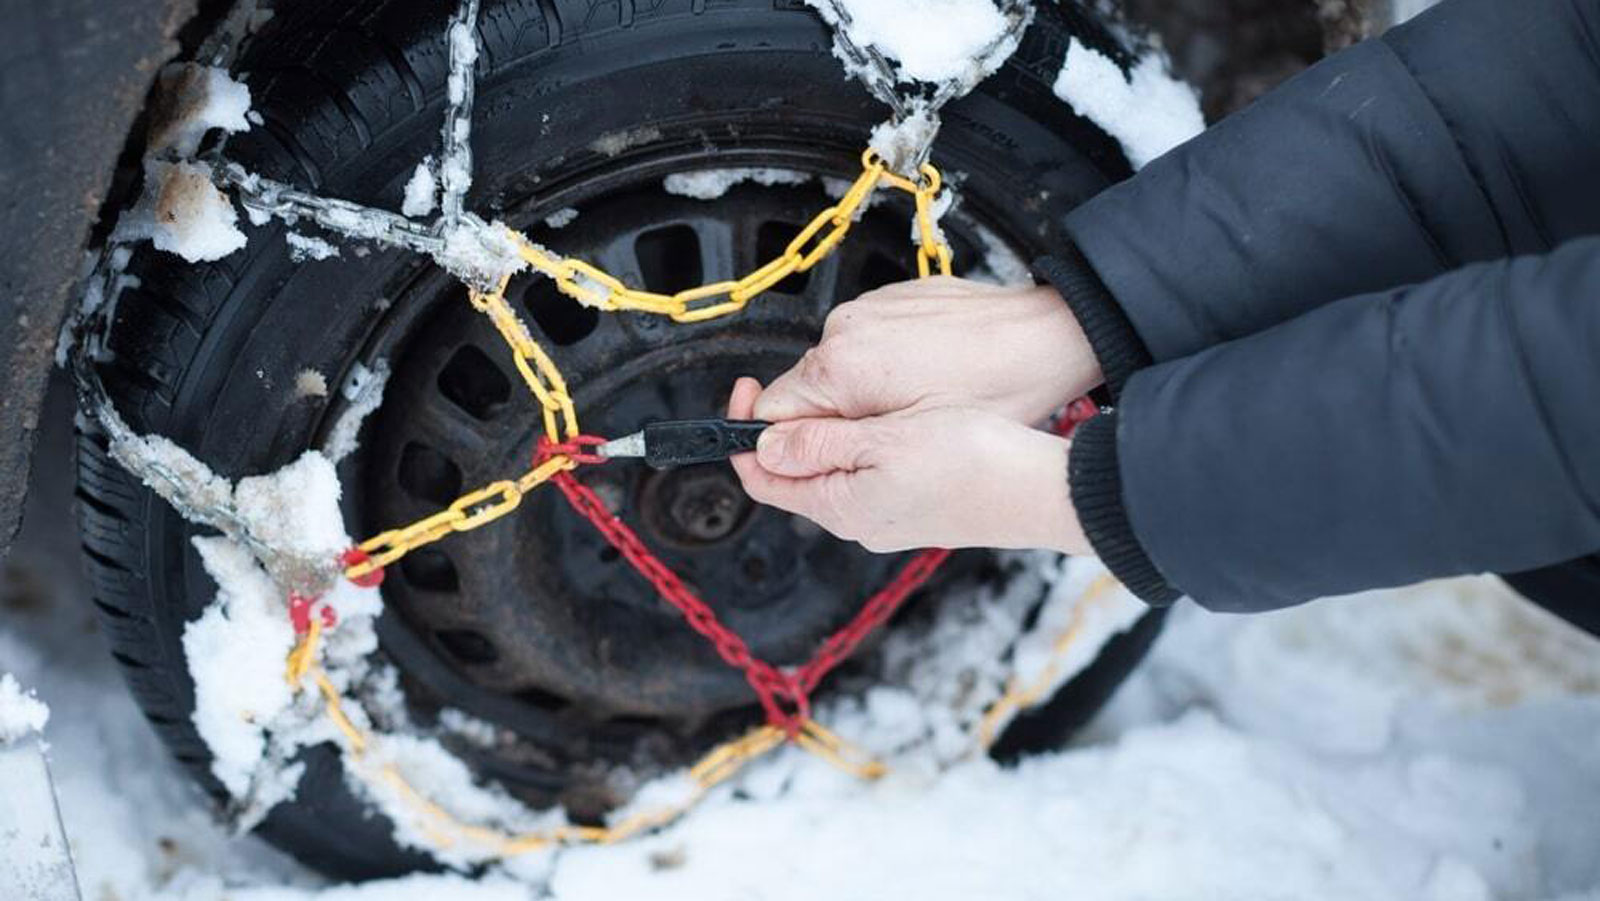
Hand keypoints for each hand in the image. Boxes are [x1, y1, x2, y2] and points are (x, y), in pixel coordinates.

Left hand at [728, 378, 1089, 553]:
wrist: (1038, 490)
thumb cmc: (971, 463)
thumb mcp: (881, 441)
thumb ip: (818, 444)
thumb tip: (763, 445)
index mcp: (841, 507)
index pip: (763, 477)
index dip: (743, 433)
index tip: (747, 391)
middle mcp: (859, 522)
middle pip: (797, 474)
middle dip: (787, 429)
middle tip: (799, 386)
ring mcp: (887, 518)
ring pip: (834, 471)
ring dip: (826, 434)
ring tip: (844, 398)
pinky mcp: (914, 507)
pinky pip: (867, 475)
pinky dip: (860, 443)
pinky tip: (884, 419)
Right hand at [753, 276, 1099, 425]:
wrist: (1046, 335)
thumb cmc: (995, 388)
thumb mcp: (912, 440)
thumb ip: (837, 445)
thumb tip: (778, 451)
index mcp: (839, 367)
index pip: (772, 413)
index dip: (787, 444)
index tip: (808, 456)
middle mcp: (842, 330)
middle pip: (805, 392)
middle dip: (835, 420)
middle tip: (884, 436)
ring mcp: (865, 308)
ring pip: (837, 369)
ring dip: (862, 394)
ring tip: (915, 404)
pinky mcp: (888, 299)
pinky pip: (866, 343)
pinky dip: (884, 365)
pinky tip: (926, 376)